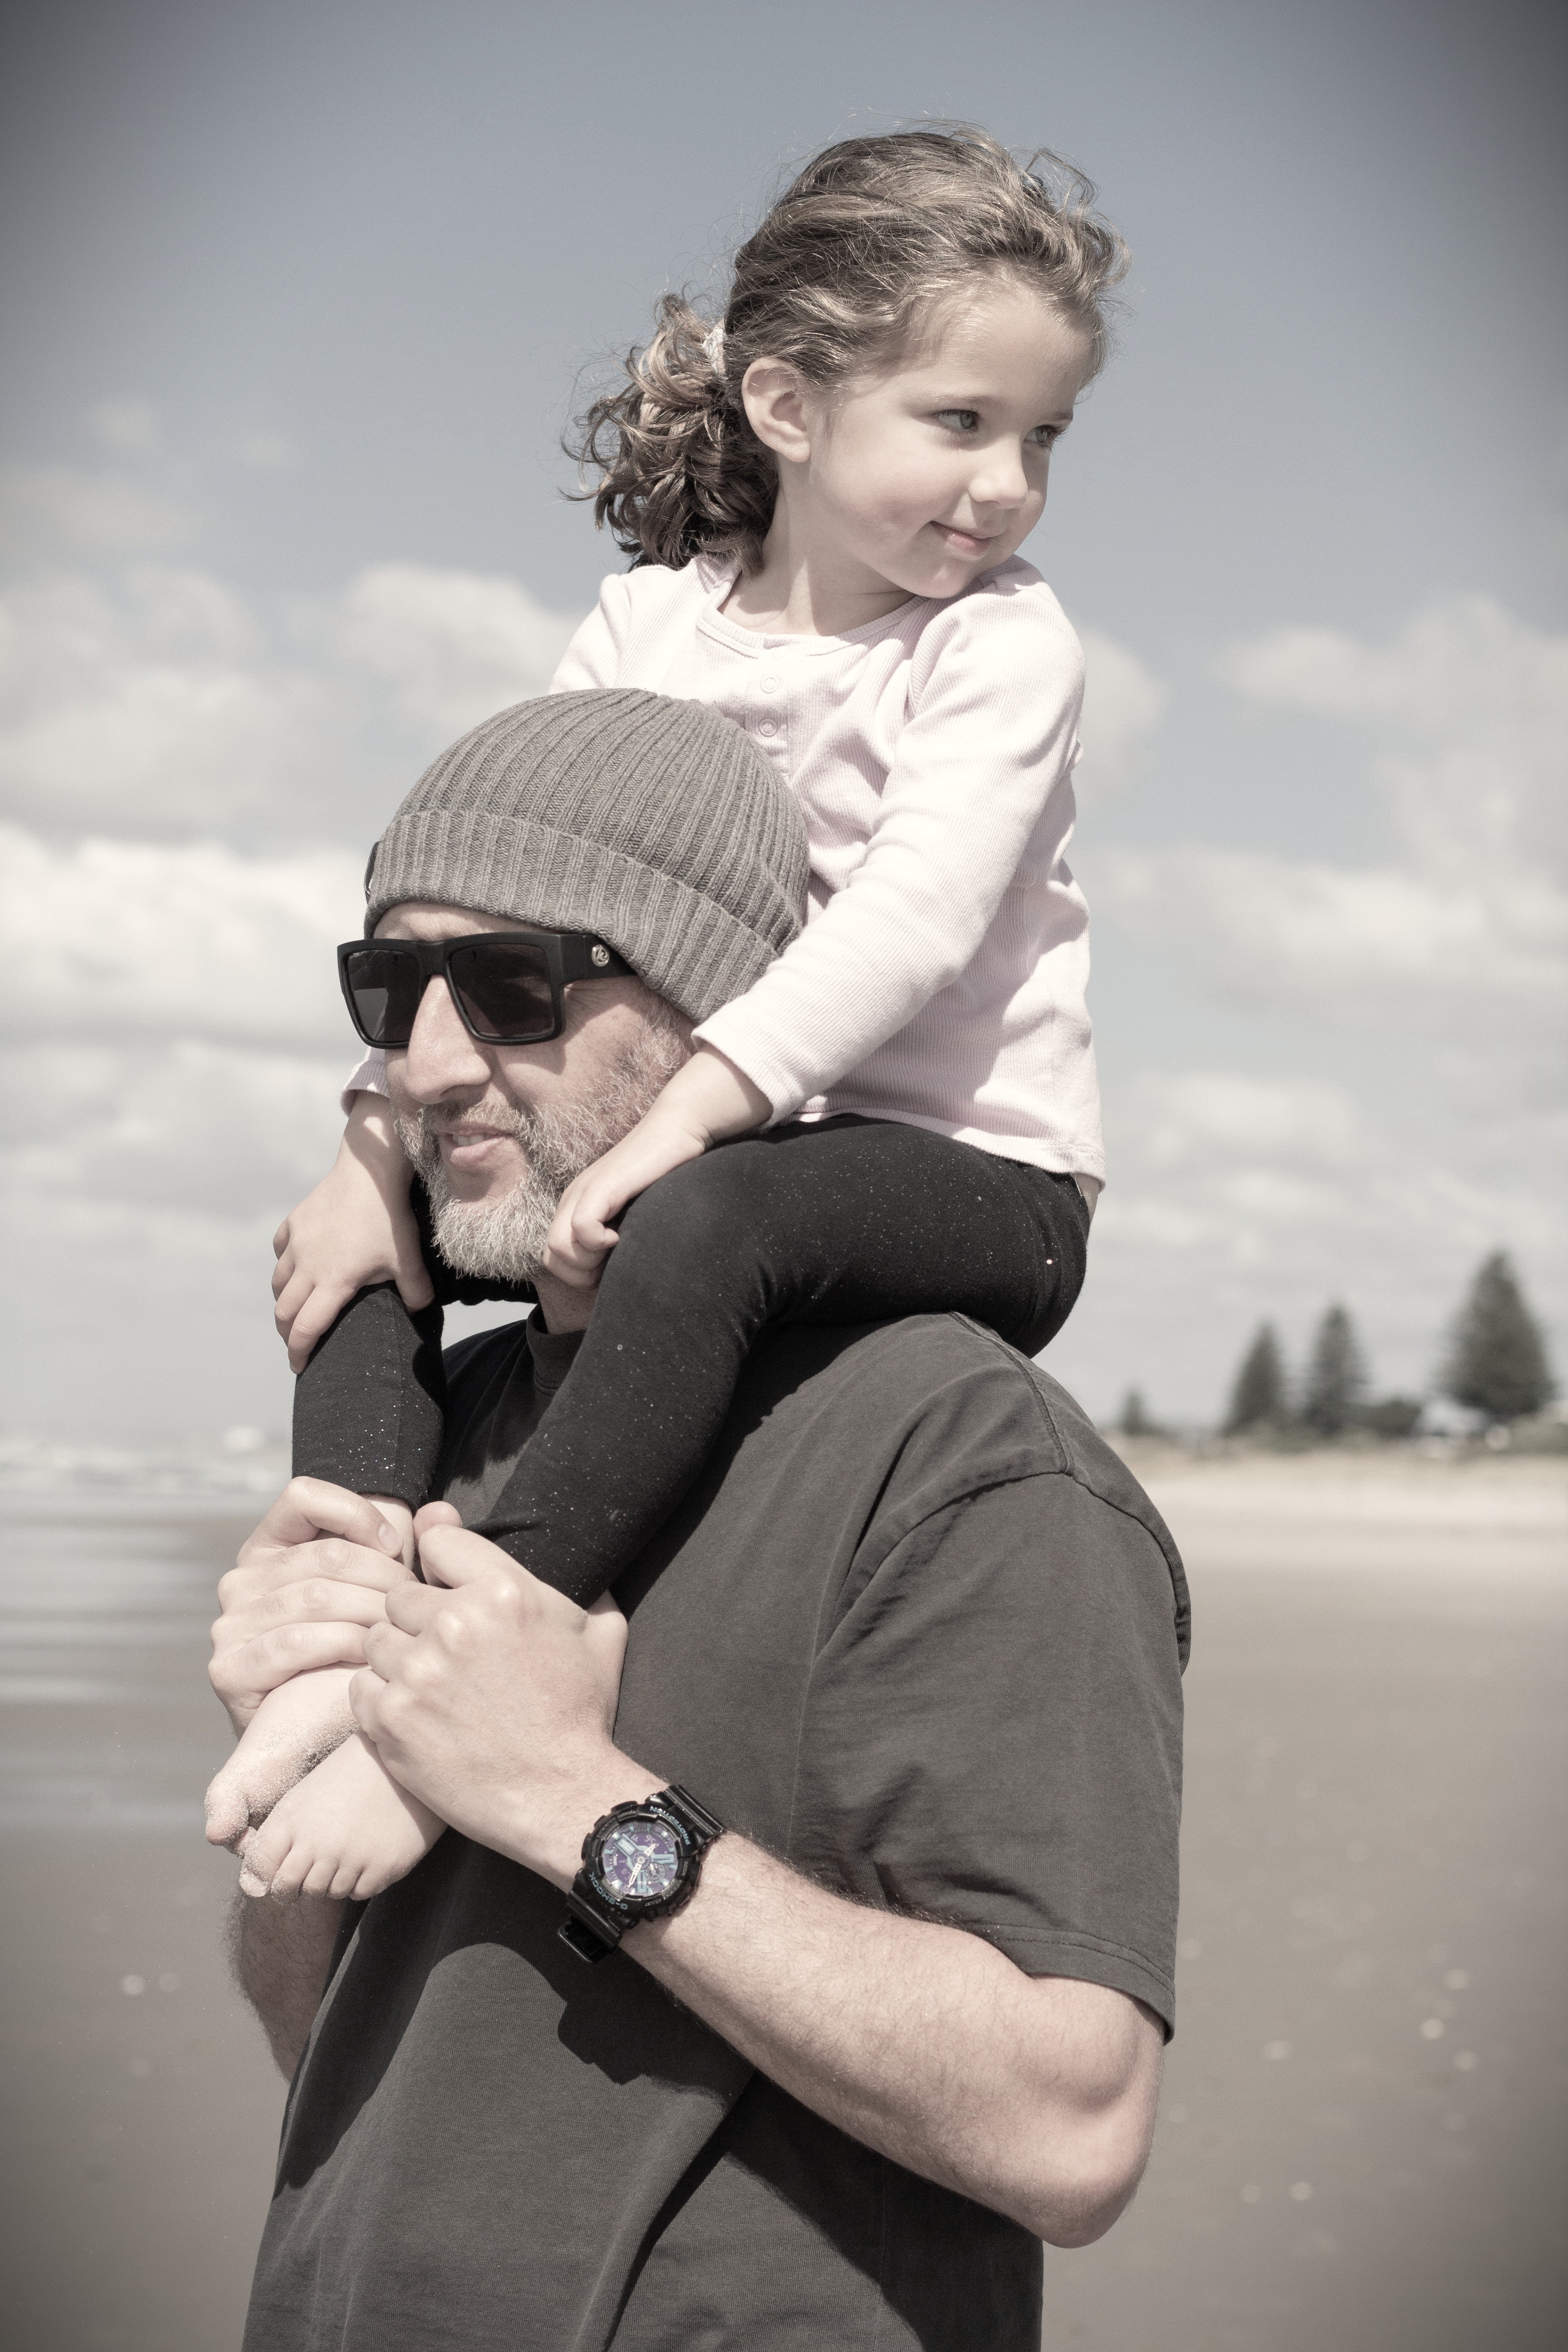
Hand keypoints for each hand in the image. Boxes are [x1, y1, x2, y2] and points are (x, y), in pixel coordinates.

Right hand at [210, 1479, 413, 1734]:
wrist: (326, 1736)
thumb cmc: (359, 1652)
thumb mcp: (377, 1588)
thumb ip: (404, 1545)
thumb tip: (440, 1513)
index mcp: (270, 1547)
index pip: (303, 1496)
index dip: (356, 1514)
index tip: (397, 1546)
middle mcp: (241, 1580)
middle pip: (323, 1556)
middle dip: (383, 1579)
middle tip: (414, 1606)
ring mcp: (229, 1624)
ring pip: (315, 1597)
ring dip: (370, 1615)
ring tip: (400, 1633)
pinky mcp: (229, 1669)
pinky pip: (294, 1642)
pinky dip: (342, 1646)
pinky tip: (370, 1657)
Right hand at [272, 1093, 433, 1370]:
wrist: (370, 1172)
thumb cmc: (390, 1219)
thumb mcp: (409, 1261)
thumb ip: (417, 1293)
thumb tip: (420, 1312)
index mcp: (332, 1282)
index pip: (306, 1328)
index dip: (299, 1352)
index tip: (300, 1367)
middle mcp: (307, 1265)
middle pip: (283, 1310)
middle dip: (287, 1333)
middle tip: (296, 1342)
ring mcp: (297, 1242)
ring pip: (278, 1281)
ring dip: (284, 1299)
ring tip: (296, 1307)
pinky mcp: (295, 1221)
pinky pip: (281, 1249)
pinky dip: (286, 1263)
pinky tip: (298, 1264)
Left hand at [349, 1503, 651, 1884]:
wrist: (562, 1797)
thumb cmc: (580, 1715)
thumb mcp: (597, 1634)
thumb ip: (575, 1584)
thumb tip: (571, 1551)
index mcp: (502, 1591)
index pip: (436, 1539)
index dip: (443, 1567)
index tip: (447, 1589)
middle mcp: (453, 1623)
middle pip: (399, 1594)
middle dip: (418, 1619)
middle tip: (446, 1653)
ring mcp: (415, 1672)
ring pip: (376, 1640)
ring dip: (398, 1659)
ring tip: (432, 1687)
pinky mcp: (389, 1719)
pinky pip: (360, 1686)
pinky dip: (381, 1699)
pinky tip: (415, 1715)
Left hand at [543, 1045, 770, 1284]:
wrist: (677, 1129)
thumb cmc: (665, 1173)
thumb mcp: (634, 1211)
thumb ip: (618, 1234)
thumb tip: (616, 1271)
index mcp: (576, 1206)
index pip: (554, 1258)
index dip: (580, 1275)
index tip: (611, 1267)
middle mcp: (573, 1199)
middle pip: (551, 1258)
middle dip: (582, 1274)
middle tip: (614, 1262)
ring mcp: (583, 1191)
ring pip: (557, 1248)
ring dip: (589, 1261)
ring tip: (618, 1245)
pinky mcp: (601, 1185)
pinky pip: (581, 1228)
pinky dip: (600, 1242)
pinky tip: (622, 1233)